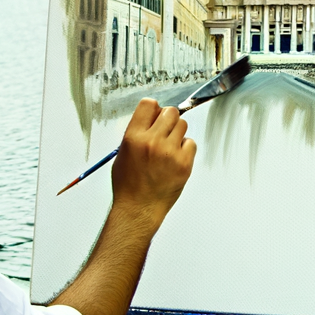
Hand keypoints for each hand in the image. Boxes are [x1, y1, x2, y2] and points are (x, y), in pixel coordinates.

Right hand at [111, 98, 195, 228]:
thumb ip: (137, 132)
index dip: (154, 109)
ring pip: (183, 124)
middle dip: (168, 120)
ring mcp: (169, 152)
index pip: (149, 104)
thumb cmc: (128, 184)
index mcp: (133, 137)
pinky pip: (191, 143)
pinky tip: (175, 159)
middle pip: (170, 111)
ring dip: (177, 133)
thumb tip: (152, 118)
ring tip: (169, 148)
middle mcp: (152, 141)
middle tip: (164, 133)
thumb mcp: (123, 152)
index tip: (155, 116)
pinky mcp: (184, 164)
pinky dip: (185, 148)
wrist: (138, 209)